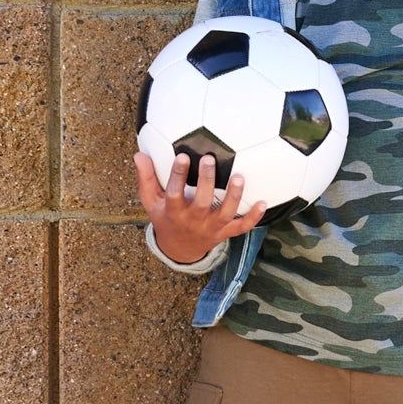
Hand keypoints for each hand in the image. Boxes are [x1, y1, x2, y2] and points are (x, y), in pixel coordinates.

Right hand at [136, 150, 266, 264]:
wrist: (180, 248)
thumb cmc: (165, 218)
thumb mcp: (151, 201)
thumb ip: (146, 178)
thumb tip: (139, 154)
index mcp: (174, 211)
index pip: (174, 193)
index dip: (178, 175)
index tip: (183, 156)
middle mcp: (194, 220)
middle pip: (202, 202)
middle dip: (207, 181)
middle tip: (209, 159)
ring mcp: (212, 227)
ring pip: (225, 213)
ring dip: (233, 196)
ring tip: (239, 177)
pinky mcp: (225, 232)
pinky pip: (241, 227)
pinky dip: (253, 218)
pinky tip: (263, 202)